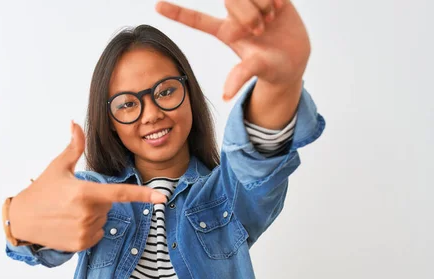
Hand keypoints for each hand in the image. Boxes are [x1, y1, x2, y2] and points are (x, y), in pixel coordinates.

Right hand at [8, 122, 167, 251]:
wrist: (21, 220)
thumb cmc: (41, 191)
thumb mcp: (58, 167)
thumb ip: (74, 147)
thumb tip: (75, 123)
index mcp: (86, 193)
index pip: (121, 193)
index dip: (143, 195)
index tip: (161, 198)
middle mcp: (88, 214)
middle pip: (109, 205)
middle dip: (97, 200)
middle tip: (73, 199)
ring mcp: (85, 231)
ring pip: (103, 220)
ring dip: (93, 216)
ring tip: (68, 212)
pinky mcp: (81, 245)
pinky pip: (97, 234)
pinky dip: (88, 229)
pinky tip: (69, 225)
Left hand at [155, 0, 310, 99]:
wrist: (294, 59)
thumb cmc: (269, 68)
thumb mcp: (256, 70)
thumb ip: (241, 76)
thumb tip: (226, 96)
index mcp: (225, 32)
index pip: (196, 20)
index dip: (177, 12)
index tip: (156, 6)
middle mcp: (236, 16)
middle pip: (230, 0)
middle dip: (248, 14)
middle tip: (260, 30)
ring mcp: (252, 4)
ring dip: (262, 6)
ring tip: (271, 21)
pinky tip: (279, 10)